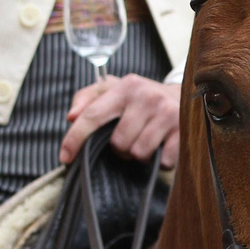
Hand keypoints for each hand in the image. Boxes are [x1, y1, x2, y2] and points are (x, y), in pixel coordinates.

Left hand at [60, 74, 180, 168]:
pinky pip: (162, 162)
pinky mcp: (184, 131)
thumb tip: (71, 117)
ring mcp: (168, 114)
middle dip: (120, 148)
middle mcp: (147, 97)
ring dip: (139, 155)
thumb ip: (87, 99)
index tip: (65, 158)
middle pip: (118, 143)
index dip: (74, 139)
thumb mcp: (113, 90)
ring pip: (139, 153)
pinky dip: (160, 161)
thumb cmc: (140, 97)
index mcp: (126, 86)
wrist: (185, 95)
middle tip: (130, 138)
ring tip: (146, 141)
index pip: (92, 115)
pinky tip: (163, 146)